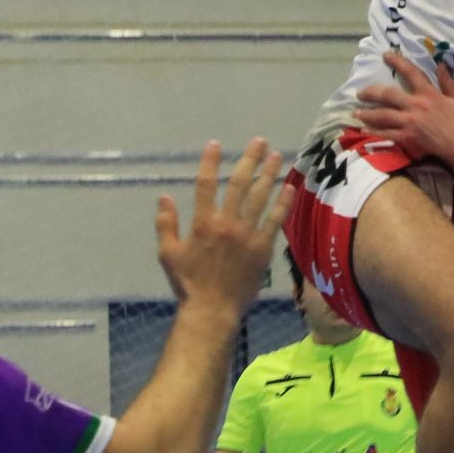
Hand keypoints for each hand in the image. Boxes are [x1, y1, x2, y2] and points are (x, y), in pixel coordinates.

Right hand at [156, 139, 291, 311]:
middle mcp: (226, 224)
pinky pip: (275, 221)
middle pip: (239, 185)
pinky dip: (283, 203)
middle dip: (249, 160)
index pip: (205, 185)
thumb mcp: (168, 254)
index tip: (215, 144)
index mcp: (202, 223)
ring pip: (260, 198)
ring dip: (269, 175)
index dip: (210, 162)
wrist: (212, 310)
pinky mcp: (263, 248)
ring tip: (277, 157)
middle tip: (259, 142)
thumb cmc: (188, 283)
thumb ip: (166, 224)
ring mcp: (247, 235)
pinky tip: (290, 187)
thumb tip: (163, 197)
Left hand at [354, 54, 453, 165]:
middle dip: (371, 92)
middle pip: (387, 95)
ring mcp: (409, 123)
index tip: (385, 55)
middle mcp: (415, 106)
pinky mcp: (407, 139)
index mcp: (429, 94)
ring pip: (382, 116)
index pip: (411, 73)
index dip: (397, 62)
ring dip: (367, 114)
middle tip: (360, 93)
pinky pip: (386, 134)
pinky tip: (365, 131)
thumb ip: (449, 82)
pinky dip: (374, 132)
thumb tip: (441, 64)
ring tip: (356, 113)